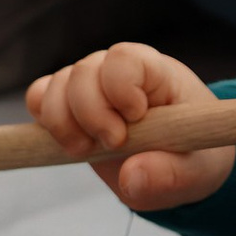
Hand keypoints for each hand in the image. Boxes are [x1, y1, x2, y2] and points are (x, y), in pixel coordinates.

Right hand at [25, 42, 231, 214]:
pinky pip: (39, 96)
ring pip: (56, 85)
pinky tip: (71, 143)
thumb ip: (170, 175)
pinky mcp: (69, 104)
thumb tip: (131, 178)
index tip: (136, 119)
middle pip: (83, 72)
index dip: (121, 87)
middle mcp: (118, 72)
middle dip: (91, 114)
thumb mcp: (196, 173)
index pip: (125, 58)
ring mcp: (91, 85)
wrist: (178, 164)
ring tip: (88, 150)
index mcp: (157, 74)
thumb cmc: (194, 158)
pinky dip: (45, 120)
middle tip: (113, 145)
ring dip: (63, 123)